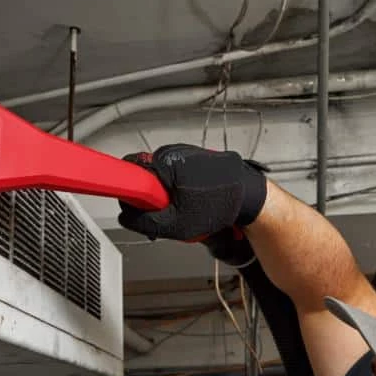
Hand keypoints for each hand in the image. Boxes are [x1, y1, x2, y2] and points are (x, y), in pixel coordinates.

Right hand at [117, 144, 266, 241]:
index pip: (127, 169)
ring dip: (168, 195)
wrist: (250, 195)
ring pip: (160, 177)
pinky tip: (195, 200)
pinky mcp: (193, 155)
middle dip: (152, 198)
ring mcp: (183, 151)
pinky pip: (175, 174)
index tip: (128, 200)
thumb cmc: (220, 205)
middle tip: (169, 213)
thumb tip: (126, 218)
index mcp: (163, 163)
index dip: (127, 191)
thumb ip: (144, 222)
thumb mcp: (176, 224)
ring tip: (187, 207)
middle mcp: (171, 152)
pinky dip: (180, 189)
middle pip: (144, 177)